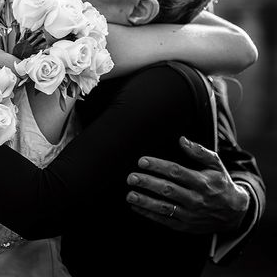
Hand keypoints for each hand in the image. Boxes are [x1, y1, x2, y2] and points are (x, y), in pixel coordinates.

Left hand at [126, 136, 249, 233]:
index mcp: (202, 182)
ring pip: (165, 208)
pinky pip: (165, 221)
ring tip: (130, 195)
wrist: (235, 213)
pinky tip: (136, 207)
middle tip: (131, 178)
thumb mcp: (216, 165)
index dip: (158, 166)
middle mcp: (196, 199)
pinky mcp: (186, 226)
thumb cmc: (220, 183)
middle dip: (148, 183)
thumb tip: (182, 139)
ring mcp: (191, 215)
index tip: (142, 161)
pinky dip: (149, 214)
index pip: (176, 172)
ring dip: (146, 201)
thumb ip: (199, 152)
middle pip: (168, 190)